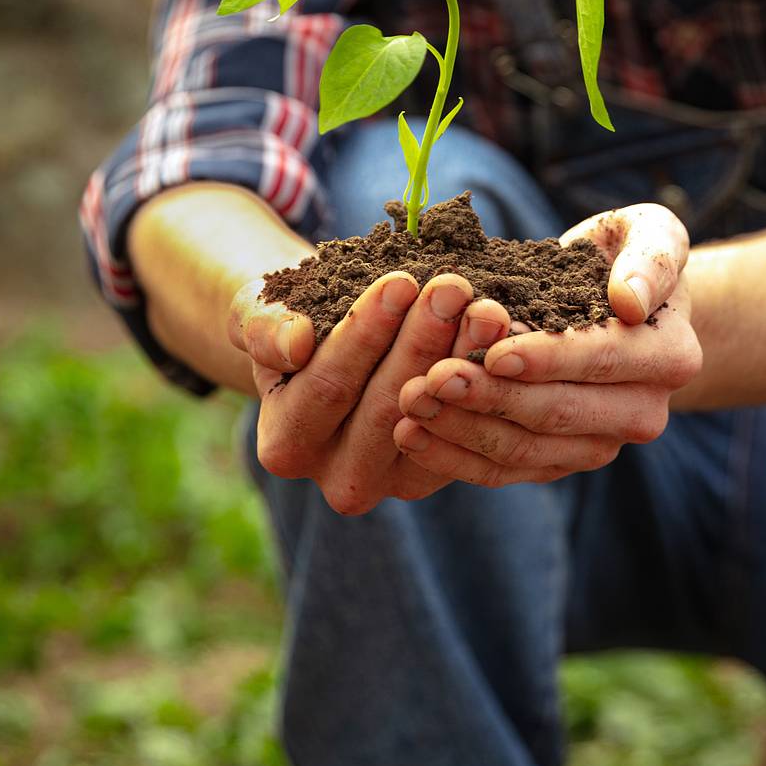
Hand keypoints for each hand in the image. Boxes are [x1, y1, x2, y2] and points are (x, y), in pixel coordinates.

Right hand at [227, 270, 511, 512]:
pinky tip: (504, 337)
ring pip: (436, 420)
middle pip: (387, 408)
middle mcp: (339, 478)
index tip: (399, 283)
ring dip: (464, 360)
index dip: (365, 335)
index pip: (329, 387)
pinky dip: (486, 382)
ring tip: (486, 308)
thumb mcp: (261, 311)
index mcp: (286, 446)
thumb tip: (294, 342)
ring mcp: (394, 482)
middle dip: (423, 342)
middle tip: (453, 288)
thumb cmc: (290, 319)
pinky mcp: (438, 471)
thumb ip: (264, 327)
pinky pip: (469, 431)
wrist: (325, 342)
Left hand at [393, 204, 699, 486]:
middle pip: (556, 413)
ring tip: (408, 402)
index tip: (492, 351)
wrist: (622, 306)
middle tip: (430, 379)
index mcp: (668, 357)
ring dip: (461, 429)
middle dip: (489, 398)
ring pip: (525, 449)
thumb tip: (629, 300)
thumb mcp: (652, 234)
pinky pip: (504, 470)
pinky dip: (454, 456)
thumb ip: (652, 259)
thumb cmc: (626, 257)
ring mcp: (599, 444)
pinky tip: (410, 433)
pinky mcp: (559, 461)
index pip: (600, 360)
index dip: (545, 358)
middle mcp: (642, 413)